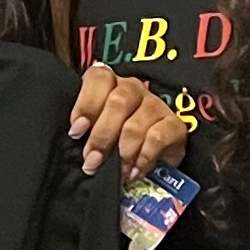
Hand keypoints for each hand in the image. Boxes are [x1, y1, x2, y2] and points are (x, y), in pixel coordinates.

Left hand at [69, 64, 191, 175]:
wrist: (149, 157)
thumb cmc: (113, 140)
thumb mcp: (93, 132)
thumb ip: (84, 129)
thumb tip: (75, 140)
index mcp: (110, 84)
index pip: (99, 78)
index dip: (86, 104)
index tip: (76, 132)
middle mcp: (133, 89)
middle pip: (118, 102)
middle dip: (102, 136)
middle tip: (93, 160)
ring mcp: (155, 105)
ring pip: (135, 125)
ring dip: (123, 153)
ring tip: (116, 171)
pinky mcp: (174, 124)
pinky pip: (157, 138)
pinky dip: (144, 158)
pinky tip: (135, 170)